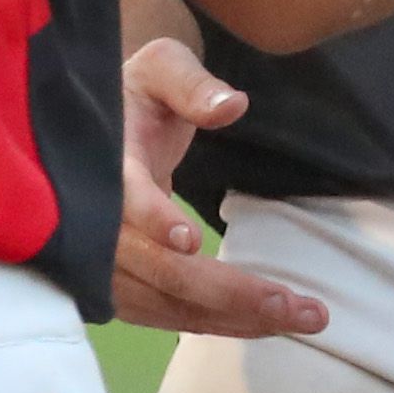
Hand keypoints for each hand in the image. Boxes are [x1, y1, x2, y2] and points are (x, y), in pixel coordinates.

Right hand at [111, 38, 326, 338]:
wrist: (93, 136)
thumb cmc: (136, 96)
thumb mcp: (160, 69)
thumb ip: (191, 83)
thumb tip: (233, 105)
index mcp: (105, 165)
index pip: (122, 196)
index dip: (152, 216)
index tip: (190, 238)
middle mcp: (98, 223)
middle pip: (158, 269)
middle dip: (228, 292)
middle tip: (296, 305)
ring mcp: (104, 263)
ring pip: (165, 303)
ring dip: (233, 318)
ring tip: (301, 318)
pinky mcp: (119, 287)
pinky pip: (166, 314)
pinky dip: (216, 323)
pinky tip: (266, 323)